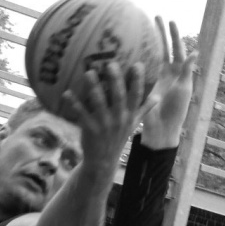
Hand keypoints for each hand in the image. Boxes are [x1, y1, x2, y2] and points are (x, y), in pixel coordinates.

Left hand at [60, 59, 147, 173]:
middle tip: (111, 63)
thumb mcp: (133, 125)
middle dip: (115, 80)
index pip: (136, 96)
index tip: (138, 64)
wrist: (103, 162)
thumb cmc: (117, 139)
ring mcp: (104, 124)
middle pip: (118, 96)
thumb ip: (144, 110)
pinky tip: (66, 93)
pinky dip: (74, 103)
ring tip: (89, 72)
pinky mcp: (90, 129)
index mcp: (129, 115)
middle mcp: (118, 119)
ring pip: (99, 102)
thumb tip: (158, 97)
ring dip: (94, 87)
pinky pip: (81, 114)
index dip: (138, 81)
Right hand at [141, 18, 194, 149]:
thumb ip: (187, 71)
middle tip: (155, 16)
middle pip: (163, 48)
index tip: (170, 20)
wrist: (161, 129)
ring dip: (146, 43)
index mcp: (178, 72)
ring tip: (140, 29)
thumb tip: (194, 52)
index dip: (174, 35)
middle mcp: (165, 73)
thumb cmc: (176, 110)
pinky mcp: (142, 86)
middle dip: (160, 32)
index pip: (176, 48)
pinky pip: (138, 70)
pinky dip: (133, 59)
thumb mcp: (184, 89)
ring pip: (150, 56)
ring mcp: (153, 79)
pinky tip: (126, 49)